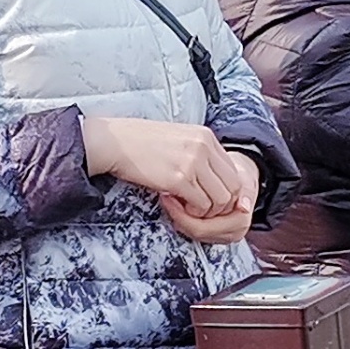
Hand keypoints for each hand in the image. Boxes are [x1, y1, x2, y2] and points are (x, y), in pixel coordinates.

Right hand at [91, 115, 254, 242]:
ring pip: (220, 200)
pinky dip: (191, 212)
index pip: (234, 171)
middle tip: (199, 208)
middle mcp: (204, 147)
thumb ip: (198, 153)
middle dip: (219, 205)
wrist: (115, 142)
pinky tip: (175, 204)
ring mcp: (193, 162)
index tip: (209, 198)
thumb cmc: (140, 142)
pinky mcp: (179, 178)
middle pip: (232, 187)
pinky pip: (200, 205)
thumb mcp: (177, 138)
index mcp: (206, 136)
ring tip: (186, 206)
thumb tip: (211, 178)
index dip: (225, 191)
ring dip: (206, 211)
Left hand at [159, 149, 260, 246]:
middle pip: (195, 231)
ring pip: (191, 232)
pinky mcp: (212, 233)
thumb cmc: (242, 177)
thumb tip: (244, 207)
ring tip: (170, 198)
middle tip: (166, 197)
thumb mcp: (245, 180)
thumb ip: (245, 193)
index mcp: (239, 223)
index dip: (184, 214)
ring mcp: (220, 235)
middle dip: (178, 215)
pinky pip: (192, 228)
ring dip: (179, 215)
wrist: (242, 178)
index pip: (203, 227)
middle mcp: (230, 234)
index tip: (171, 197)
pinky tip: (176, 203)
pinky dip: (183, 216)